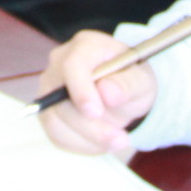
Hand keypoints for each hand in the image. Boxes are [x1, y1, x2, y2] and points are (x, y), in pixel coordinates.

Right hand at [35, 31, 157, 159]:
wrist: (123, 93)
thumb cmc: (131, 80)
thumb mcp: (141, 80)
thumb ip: (128, 84)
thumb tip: (108, 93)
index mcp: (85, 46)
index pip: (72, 65)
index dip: (80, 90)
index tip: (95, 113)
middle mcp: (59, 63)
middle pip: (59, 97)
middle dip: (89, 125)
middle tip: (119, 140)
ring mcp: (49, 89)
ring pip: (55, 119)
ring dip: (88, 138)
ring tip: (117, 141)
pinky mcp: (48, 112)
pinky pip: (56, 134)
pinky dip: (81, 144)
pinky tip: (101, 140)